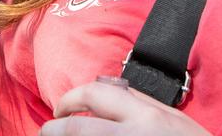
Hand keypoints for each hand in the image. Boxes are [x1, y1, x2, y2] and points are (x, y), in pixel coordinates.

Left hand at [40, 81, 211, 135]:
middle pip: (77, 128)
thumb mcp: (175, 118)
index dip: (69, 99)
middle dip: (53, 128)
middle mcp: (133, 135)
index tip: (60, 109)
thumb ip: (142, 104)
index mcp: (145, 115)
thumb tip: (110, 90)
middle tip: (47, 131)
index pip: (95, 95)